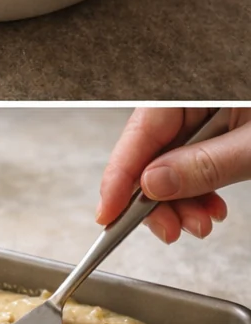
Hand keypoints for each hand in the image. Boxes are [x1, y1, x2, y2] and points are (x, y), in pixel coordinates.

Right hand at [96, 107, 250, 241]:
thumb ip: (204, 164)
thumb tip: (152, 184)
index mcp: (192, 94)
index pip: (140, 130)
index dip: (118, 176)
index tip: (108, 213)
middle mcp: (190, 103)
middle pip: (150, 153)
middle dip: (156, 198)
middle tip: (168, 229)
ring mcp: (203, 118)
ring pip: (168, 166)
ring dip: (179, 203)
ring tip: (199, 224)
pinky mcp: (214, 135)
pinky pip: (191, 166)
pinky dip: (197, 194)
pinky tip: (209, 210)